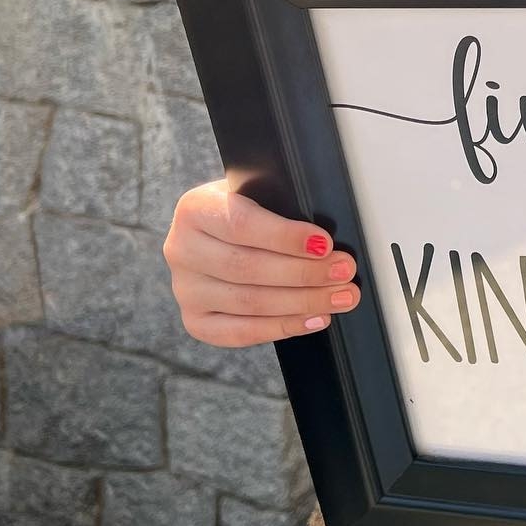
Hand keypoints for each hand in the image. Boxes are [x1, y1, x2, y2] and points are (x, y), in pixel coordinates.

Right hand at [163, 179, 363, 346]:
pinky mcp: (196, 320)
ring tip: (340, 296)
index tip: (325, 243)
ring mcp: (186, 289)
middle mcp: (182, 249)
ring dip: (302, 302)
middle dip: (304, 272)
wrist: (217, 235)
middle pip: (247, 268)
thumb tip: (325, 240)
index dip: (285, 237)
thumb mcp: (257, 193)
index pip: (241, 224)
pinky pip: (240, 332)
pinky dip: (283, 327)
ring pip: (248, 302)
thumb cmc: (246, 212)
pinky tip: (315, 319)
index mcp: (195, 209)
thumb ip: (281, 208)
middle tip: (343, 271)